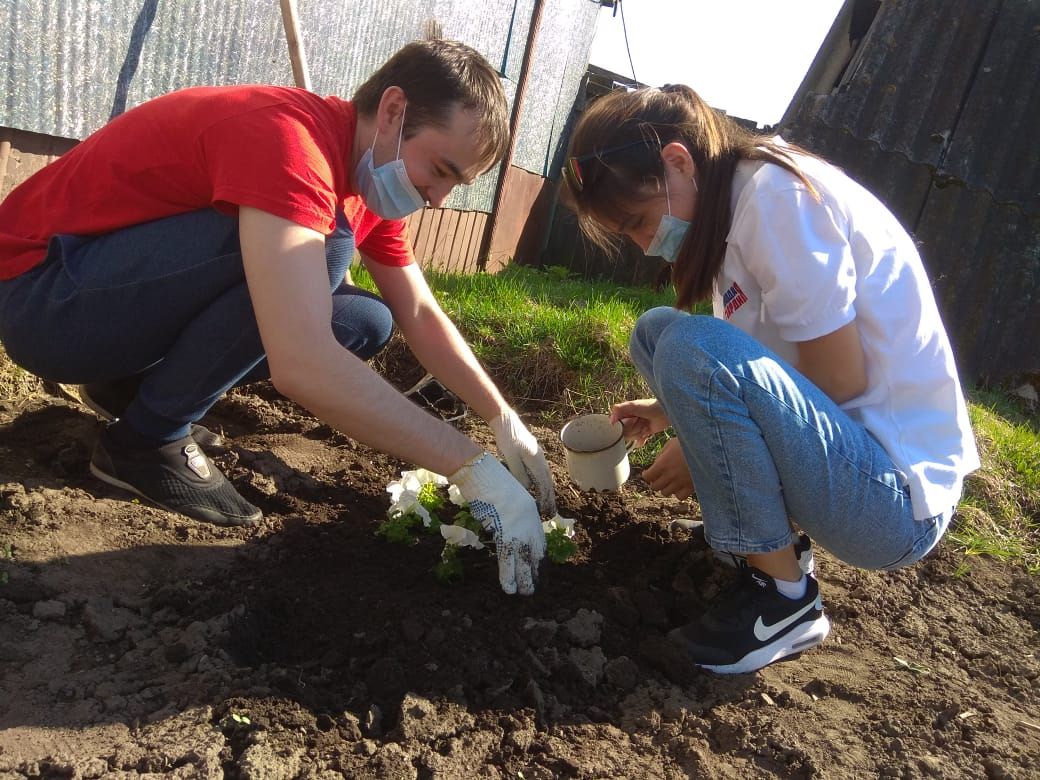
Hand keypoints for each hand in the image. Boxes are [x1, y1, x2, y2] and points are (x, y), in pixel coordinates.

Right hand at [449, 453, 544, 594]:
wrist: (480, 472)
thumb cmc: (488, 479)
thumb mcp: (507, 496)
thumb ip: (510, 512)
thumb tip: (504, 526)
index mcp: (531, 512)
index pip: (539, 541)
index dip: (539, 559)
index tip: (541, 571)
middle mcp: (529, 522)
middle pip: (535, 553)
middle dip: (536, 572)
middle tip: (536, 588)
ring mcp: (517, 528)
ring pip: (524, 560)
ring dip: (525, 579)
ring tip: (526, 593)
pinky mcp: (503, 533)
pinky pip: (507, 559)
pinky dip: (508, 576)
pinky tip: (510, 589)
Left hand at [489, 408, 556, 515]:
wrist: (506, 421)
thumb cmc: (507, 439)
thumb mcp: (510, 458)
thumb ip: (519, 473)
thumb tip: (527, 488)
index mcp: (536, 461)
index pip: (543, 484)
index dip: (544, 498)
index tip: (544, 511)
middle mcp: (540, 459)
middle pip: (547, 482)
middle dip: (549, 498)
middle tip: (550, 512)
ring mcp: (538, 456)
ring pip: (545, 477)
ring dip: (547, 491)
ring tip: (547, 504)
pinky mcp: (533, 454)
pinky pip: (541, 473)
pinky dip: (542, 483)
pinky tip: (540, 488)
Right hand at [609, 398, 670, 446]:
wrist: (666, 413)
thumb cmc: (650, 406)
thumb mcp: (634, 405)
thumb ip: (620, 410)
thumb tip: (611, 421)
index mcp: (624, 413)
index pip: (616, 425)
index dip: (624, 425)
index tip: (633, 420)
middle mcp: (628, 421)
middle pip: (624, 433)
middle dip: (633, 429)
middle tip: (641, 421)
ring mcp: (636, 428)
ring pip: (631, 438)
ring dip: (639, 433)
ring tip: (645, 426)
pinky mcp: (643, 433)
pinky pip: (637, 442)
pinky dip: (641, 441)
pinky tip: (646, 435)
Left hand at [642, 438, 694, 499]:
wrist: (709, 450)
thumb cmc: (690, 443)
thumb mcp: (672, 443)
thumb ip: (662, 453)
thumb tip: (657, 462)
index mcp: (662, 464)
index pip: (647, 477)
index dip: (647, 474)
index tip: (649, 472)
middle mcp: (669, 476)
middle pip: (655, 487)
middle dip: (656, 481)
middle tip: (660, 476)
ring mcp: (680, 483)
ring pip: (665, 493)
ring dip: (666, 487)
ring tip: (671, 480)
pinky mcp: (691, 488)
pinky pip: (679, 496)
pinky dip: (678, 493)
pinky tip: (680, 485)